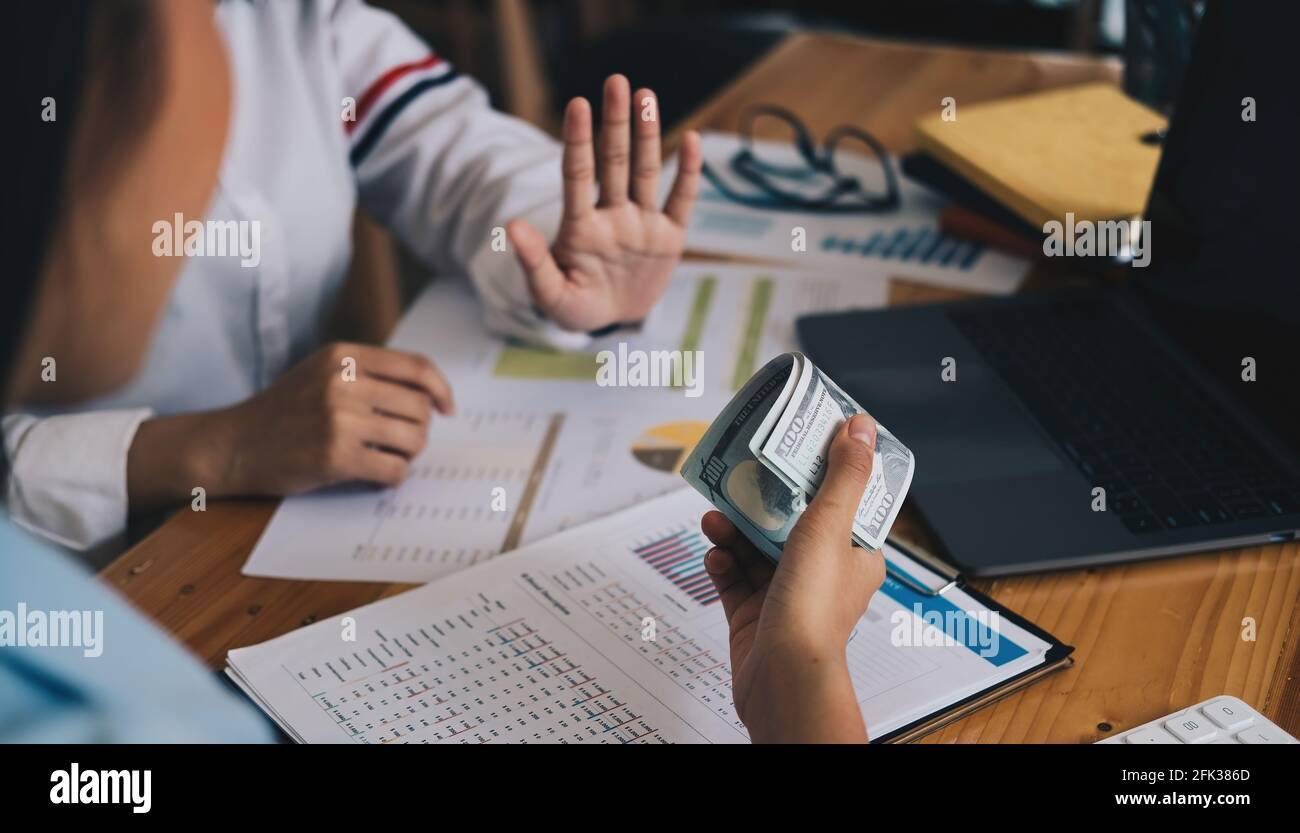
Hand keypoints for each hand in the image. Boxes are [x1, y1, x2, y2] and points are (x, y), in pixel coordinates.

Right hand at [128, 343, 452, 508]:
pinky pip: (394, 470)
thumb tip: (431, 394)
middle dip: (420, 430)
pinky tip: (375, 476)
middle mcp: (343, 382)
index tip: (447, 409)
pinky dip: (393, 478)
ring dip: (408, 455)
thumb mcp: (323, 372)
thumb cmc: (284, 410)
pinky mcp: (335, 456)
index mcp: (344, 356)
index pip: (418, 367)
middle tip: (401, 442)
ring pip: (414, 440)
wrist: (233, 444)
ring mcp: (339, 419)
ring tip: (387, 458)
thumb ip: (369, 374)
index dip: (442, 390)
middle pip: (420, 408)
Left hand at [507, 74, 703, 331]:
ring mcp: (641, 223)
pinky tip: (691, 139)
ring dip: (647, 134)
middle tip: (617, 82)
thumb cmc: (574, 307)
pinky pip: (682, 199)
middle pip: (614, 162)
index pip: (577, 175)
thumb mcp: (550, 294)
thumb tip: (511, 227)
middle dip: (616, 123)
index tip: (578, 105)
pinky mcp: (669, 237)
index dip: (578, 140)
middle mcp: (612, 215)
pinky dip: (688, 172)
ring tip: (647, 96)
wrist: (610, 323)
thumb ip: (533, 263)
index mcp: (580, 226)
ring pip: (645, 171)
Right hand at [701, 413, 885, 742]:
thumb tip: (862, 428)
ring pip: (755, 548)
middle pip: (790, 521)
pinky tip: (715, 557)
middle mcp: (824, 574)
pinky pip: (733, 578)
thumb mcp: (831, 525)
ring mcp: (787, 595)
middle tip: (740, 478)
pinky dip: (722, 563)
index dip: (819, 472)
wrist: (781, 678)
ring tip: (717, 521)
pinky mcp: (755, 614)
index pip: (843, 501)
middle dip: (761, 501)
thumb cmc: (814, 609)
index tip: (795, 447)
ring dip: (733, 531)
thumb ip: (844, 474)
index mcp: (855, 554)